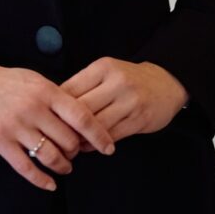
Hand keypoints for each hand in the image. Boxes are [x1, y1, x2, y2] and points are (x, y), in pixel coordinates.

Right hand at [0, 50, 115, 191]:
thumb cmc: (4, 81)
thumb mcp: (34, 79)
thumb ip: (55, 96)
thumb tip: (80, 115)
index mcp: (45, 90)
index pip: (81, 116)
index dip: (99, 134)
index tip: (109, 147)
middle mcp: (33, 108)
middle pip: (68, 140)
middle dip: (76, 151)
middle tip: (76, 153)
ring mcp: (16, 126)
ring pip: (50, 155)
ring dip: (62, 166)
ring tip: (65, 167)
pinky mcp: (0, 141)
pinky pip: (26, 167)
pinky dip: (41, 180)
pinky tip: (50, 183)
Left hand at [60, 58, 188, 148]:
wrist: (165, 82)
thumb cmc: (129, 79)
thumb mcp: (106, 72)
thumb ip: (84, 85)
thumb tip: (56, 105)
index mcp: (102, 67)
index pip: (70, 89)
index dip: (56, 107)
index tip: (48, 119)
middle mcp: (116, 82)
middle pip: (81, 108)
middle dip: (67, 126)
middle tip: (56, 138)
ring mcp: (129, 101)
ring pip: (97, 125)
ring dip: (82, 139)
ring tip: (72, 145)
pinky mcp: (139, 119)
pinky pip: (112, 135)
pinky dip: (98, 144)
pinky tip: (90, 146)